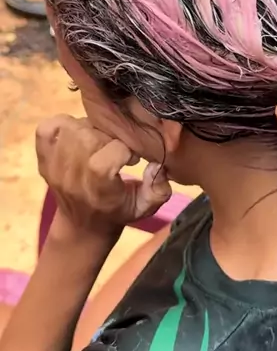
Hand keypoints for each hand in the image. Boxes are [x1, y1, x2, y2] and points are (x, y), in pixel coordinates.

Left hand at [36, 116, 171, 243]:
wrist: (82, 226)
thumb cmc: (118, 212)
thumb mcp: (145, 206)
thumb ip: (159, 188)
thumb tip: (156, 164)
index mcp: (99, 188)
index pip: (112, 151)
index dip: (126, 149)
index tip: (131, 159)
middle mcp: (74, 176)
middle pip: (91, 136)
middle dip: (109, 137)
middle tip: (115, 149)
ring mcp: (55, 167)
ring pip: (73, 128)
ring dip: (90, 129)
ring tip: (98, 142)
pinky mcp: (44, 159)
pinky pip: (48, 127)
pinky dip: (63, 124)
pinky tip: (78, 134)